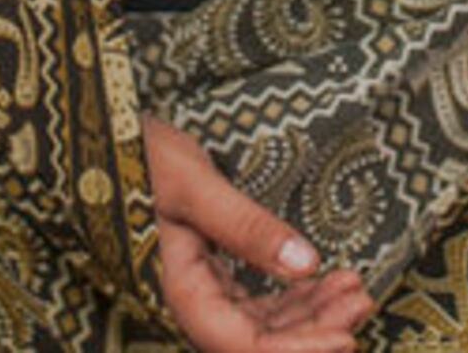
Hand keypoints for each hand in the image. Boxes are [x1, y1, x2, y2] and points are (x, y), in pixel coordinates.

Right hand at [143, 120, 370, 352]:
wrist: (103, 135)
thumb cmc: (136, 155)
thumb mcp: (193, 184)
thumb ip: (246, 227)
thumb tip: (305, 266)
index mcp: (176, 289)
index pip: (240, 345)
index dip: (295, 351)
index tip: (346, 337)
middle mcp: (188, 298)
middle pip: (256, 340)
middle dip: (314, 329)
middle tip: (364, 301)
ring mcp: (199, 286)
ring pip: (261, 321)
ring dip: (309, 312)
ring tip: (355, 288)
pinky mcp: (207, 270)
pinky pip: (255, 300)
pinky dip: (291, 295)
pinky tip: (325, 279)